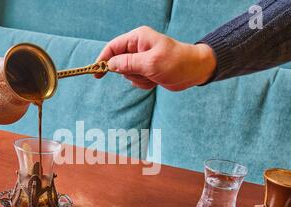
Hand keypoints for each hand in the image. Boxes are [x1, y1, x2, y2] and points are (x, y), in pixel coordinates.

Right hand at [96, 26, 216, 90]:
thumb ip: (128, 63)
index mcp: (138, 38)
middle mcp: (138, 48)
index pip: (113, 47)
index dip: (102, 59)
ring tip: (153, 76)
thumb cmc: (176, 62)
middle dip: (129, 72)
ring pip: (127, 74)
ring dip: (138, 79)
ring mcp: (142, 60)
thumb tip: (110, 65)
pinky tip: (155, 80)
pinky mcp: (146, 71)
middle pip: (118, 63)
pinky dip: (144, 84)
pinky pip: (136, 81)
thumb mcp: (151, 63)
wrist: (194, 72)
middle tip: (143, 73)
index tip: (96, 72)